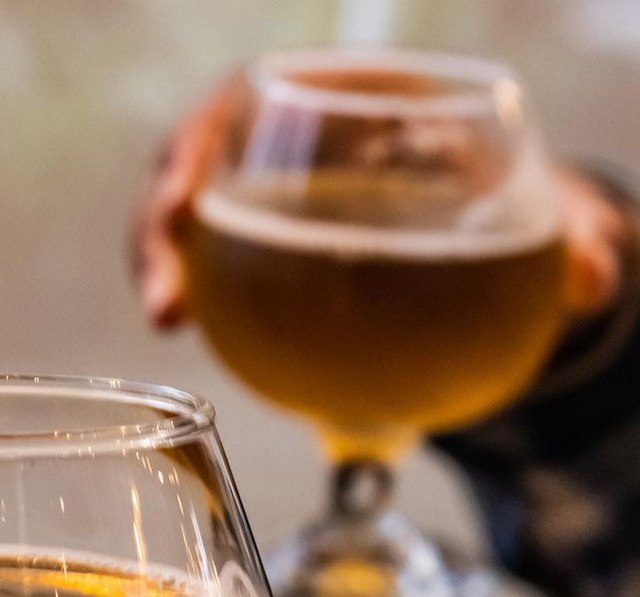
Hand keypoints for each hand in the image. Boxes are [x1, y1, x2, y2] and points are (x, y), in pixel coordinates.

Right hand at [134, 81, 629, 326]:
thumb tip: (598, 283)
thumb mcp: (531, 200)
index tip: (187, 195)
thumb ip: (565, 230)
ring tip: (168, 322)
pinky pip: (210, 273)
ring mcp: (256, 198)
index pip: (243, 99)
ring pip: (185, 224)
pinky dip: (198, 302)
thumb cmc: (486, 180)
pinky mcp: (251, 254)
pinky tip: (197, 342)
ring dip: (162, 270)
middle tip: (165, 297)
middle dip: (161, 227)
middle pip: (189, 166)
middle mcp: (276, 141)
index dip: (200, 143)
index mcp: (329, 94)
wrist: (467, 213)